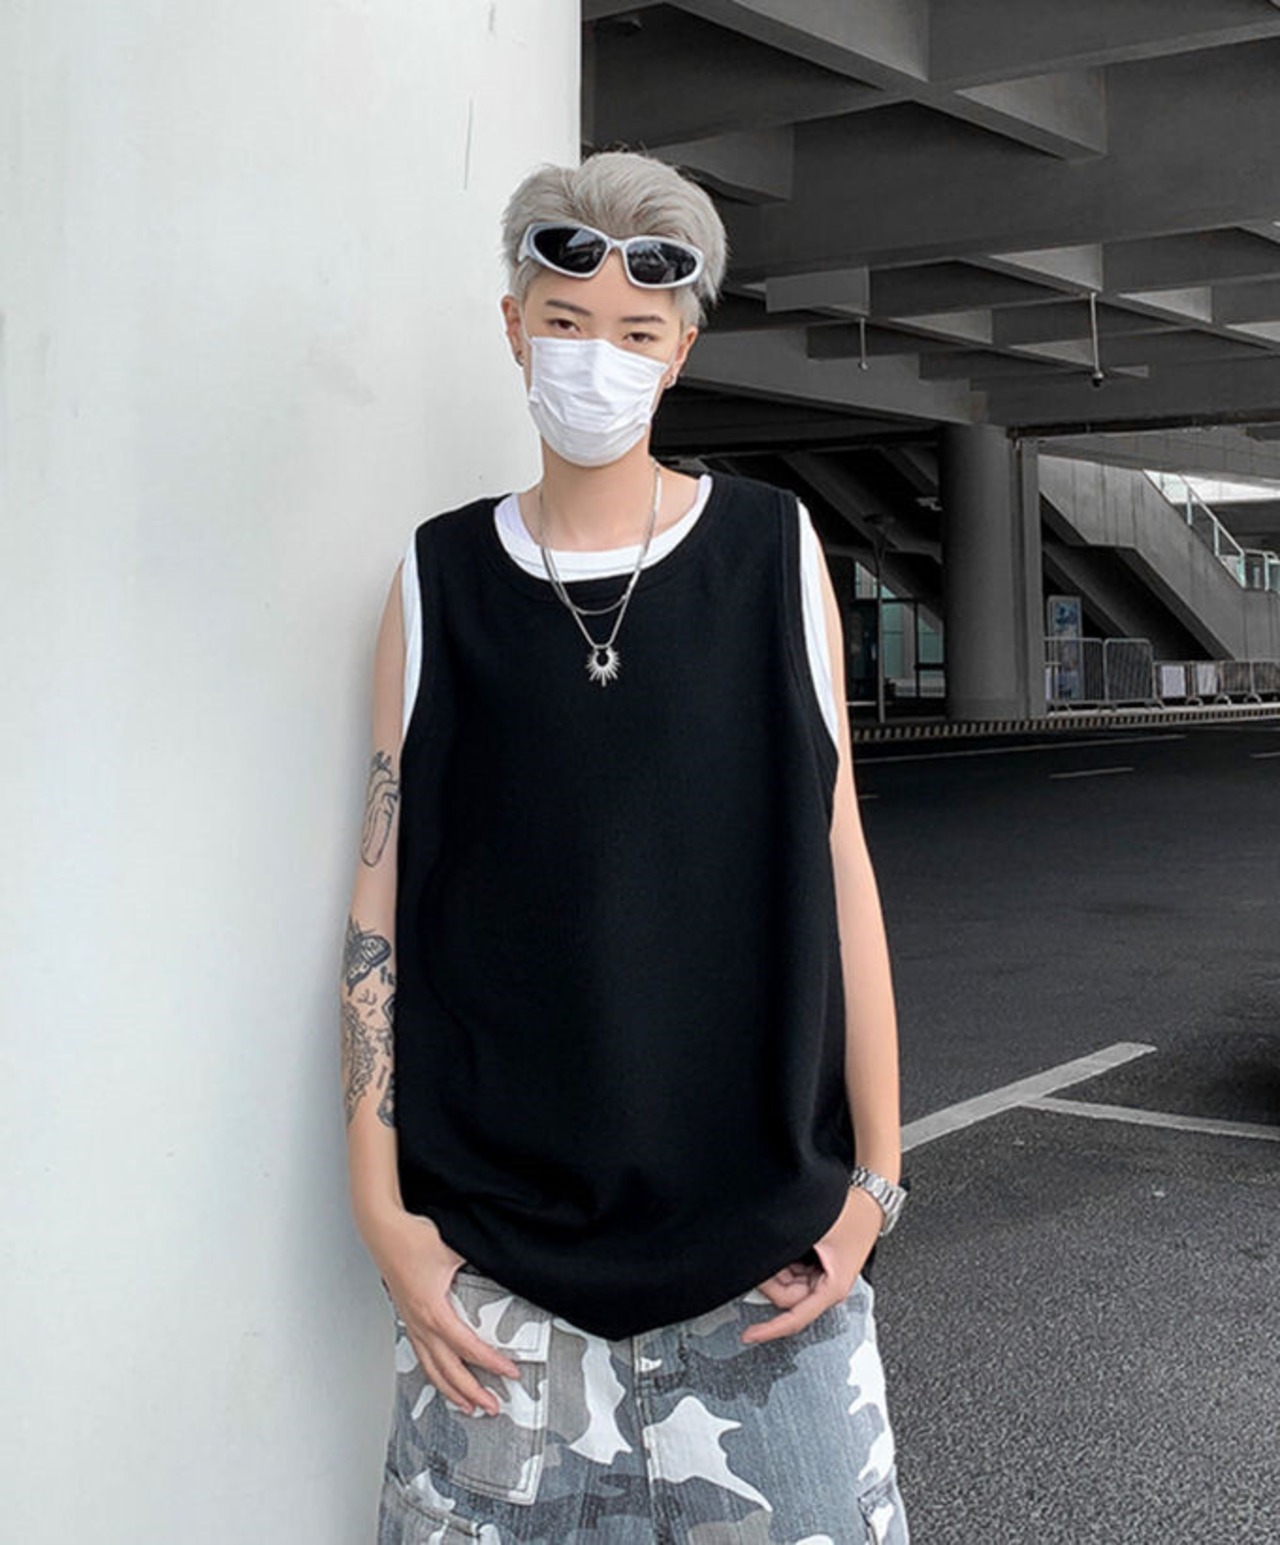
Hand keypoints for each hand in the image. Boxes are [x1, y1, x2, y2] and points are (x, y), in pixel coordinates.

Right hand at [364, 1206, 521, 1415]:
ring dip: (452, 1391)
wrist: (383, 1231)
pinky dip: (434, 1374)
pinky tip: (443, 1379)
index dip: (492, 1363)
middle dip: (473, 1391)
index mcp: (434, 1311)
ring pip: (432, 1369)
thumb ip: (480, 1263)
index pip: (468, 1347)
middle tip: (494, 1406)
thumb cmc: (413, 1239)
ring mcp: (412, 1323)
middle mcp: (421, 1323)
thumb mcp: (455, 1250)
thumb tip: (503, 1268)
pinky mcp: (407, 1318)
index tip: (511, 1372)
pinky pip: (421, 1355)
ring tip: (469, 1406)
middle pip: (449, 1370)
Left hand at [739, 1186, 882, 1344]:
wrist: (870, 1200)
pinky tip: (786, 1245)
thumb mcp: (816, 1229)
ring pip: (786, 1285)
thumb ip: (787, 1244)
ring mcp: (821, 1279)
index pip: (795, 1318)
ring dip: (776, 1269)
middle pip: (785, 1298)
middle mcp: (827, 1289)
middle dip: (770, 1281)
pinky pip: (791, 1272)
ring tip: (780, 1245)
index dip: (769, 1329)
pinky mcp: (818, 1268)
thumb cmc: (856, 1215)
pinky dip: (782, 1261)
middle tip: (761, 1259)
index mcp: (832, 1289)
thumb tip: (762, 1253)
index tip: (750, 1335)